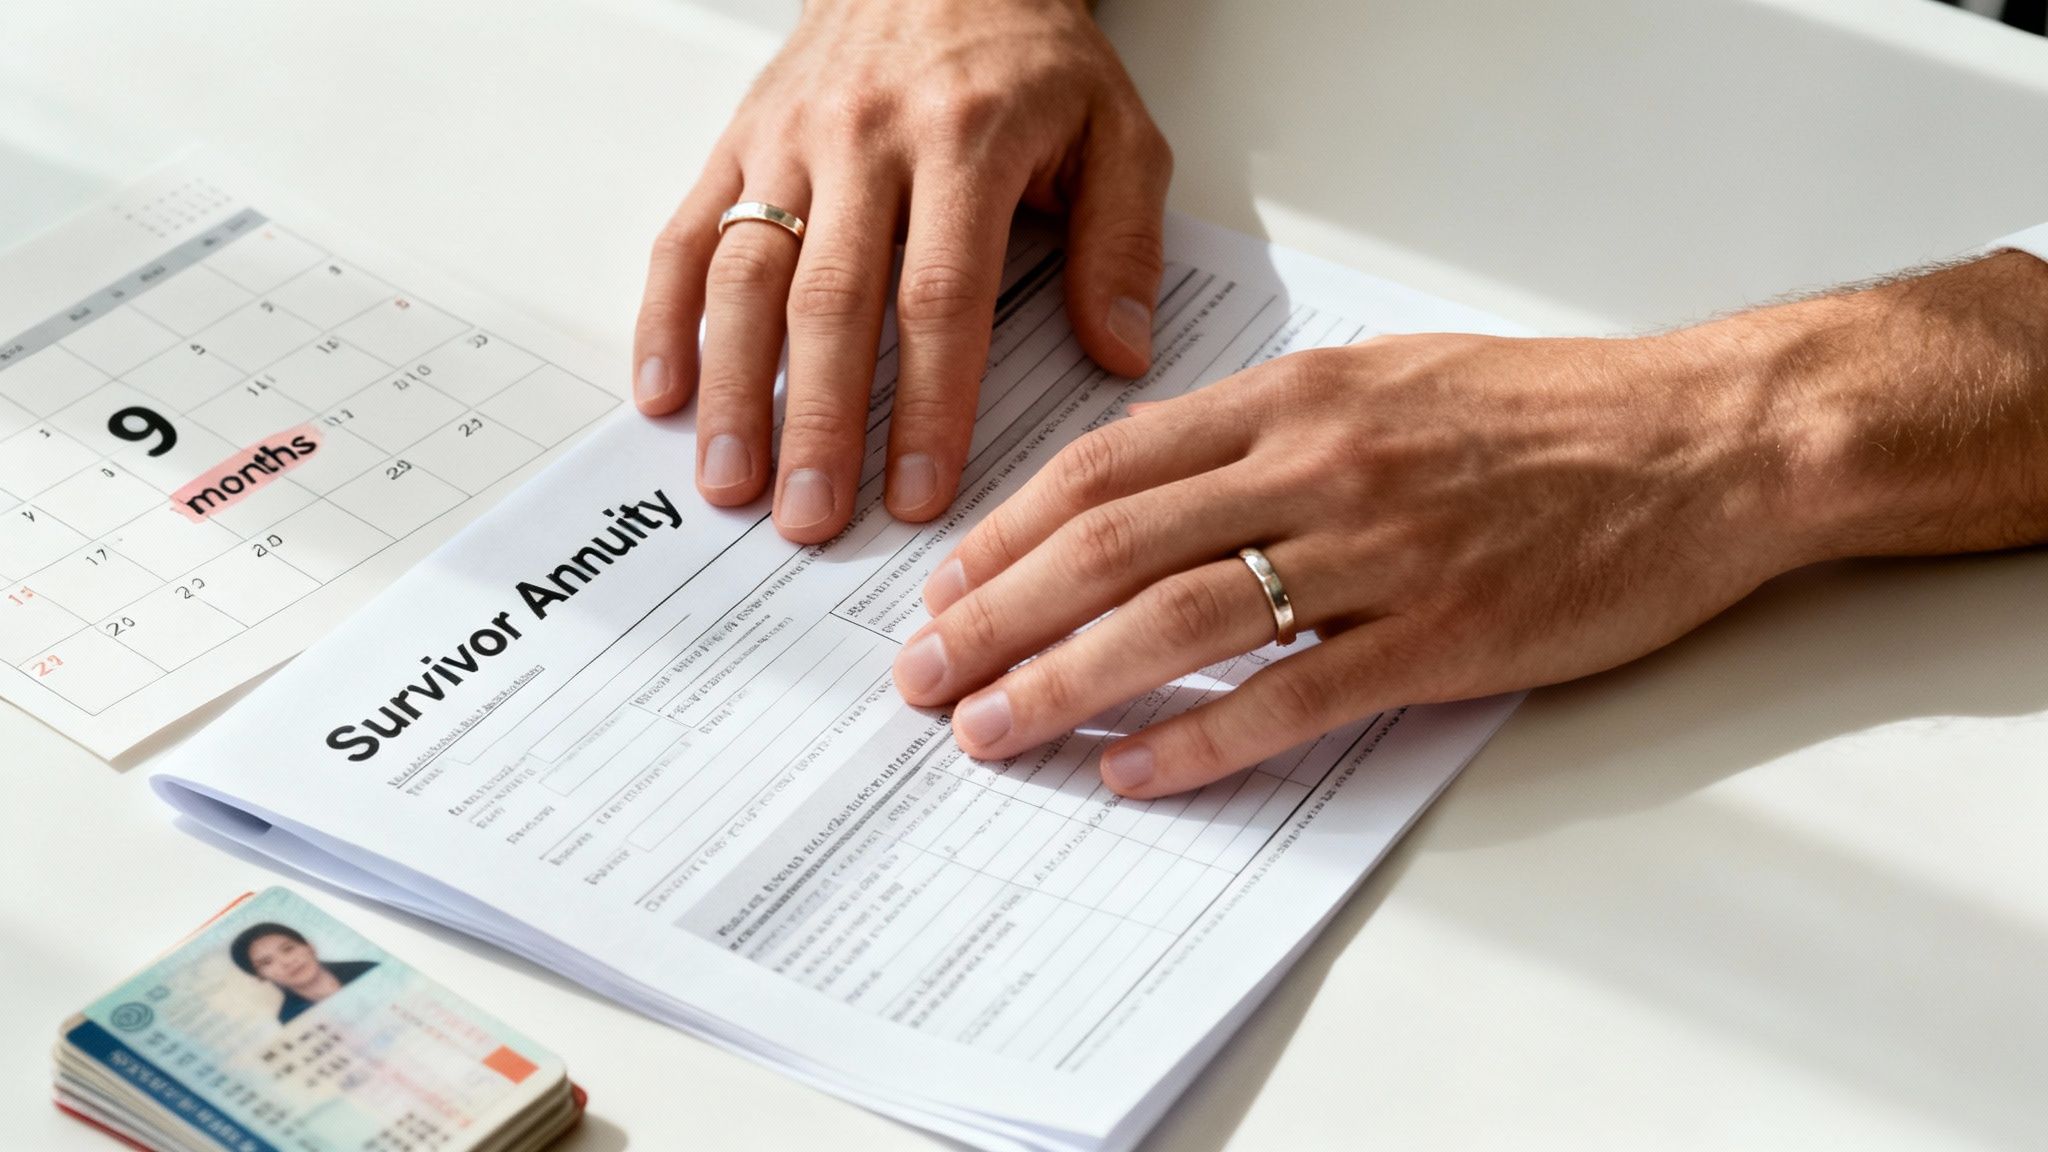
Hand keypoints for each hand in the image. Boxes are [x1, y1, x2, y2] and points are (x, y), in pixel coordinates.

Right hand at [633, 0, 1171, 542]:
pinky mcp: (740, 142)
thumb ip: (1122, 240)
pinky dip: (666, 319)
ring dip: (734, 389)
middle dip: (817, 422)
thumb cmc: (1027, 51)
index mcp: (965, 140)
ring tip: (730, 483)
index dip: (926, 403)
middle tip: (810, 519)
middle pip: (831, 301)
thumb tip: (1118, 353)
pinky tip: (664, 395)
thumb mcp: (1116, 128)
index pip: (940, 296)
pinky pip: (688, 235)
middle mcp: (865, 141)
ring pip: (747, 276)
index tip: (918, 492)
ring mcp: (790, 143)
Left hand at [891, 251, 2047, 798]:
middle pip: (1112, 548)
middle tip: (926, 675)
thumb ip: (1266, 425)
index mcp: (1296, 397)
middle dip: (997, 616)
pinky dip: (1200, 739)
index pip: (1109, 468)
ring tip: (992, 729)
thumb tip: (1150, 488)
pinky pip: (1291, 698)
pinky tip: (1134, 770)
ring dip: (1066, 682)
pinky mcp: (1444, 639)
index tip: (948, 582)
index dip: (1008, 529)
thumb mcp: (1386, 376)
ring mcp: (1380, 554)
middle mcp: (1319, 466)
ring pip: (1177, 624)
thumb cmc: (1547, 410)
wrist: (1703, 441)